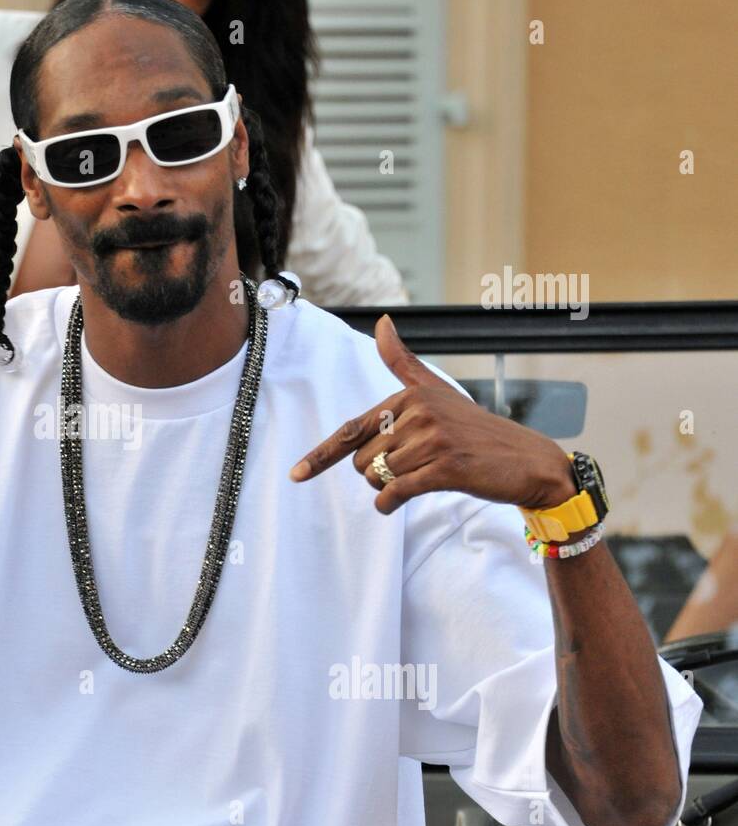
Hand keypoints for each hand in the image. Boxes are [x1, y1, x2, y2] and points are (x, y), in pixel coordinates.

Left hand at [289, 315, 576, 513]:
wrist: (528, 461)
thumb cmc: (475, 429)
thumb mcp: (438, 391)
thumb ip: (404, 361)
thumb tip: (380, 322)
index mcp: (410, 395)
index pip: (352, 429)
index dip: (321, 455)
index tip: (296, 474)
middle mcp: (418, 412)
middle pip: (361, 460)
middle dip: (375, 473)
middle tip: (410, 469)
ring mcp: (432, 439)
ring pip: (377, 478)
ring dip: (387, 489)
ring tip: (419, 479)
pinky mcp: (445, 468)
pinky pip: (395, 493)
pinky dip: (388, 504)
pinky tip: (395, 504)